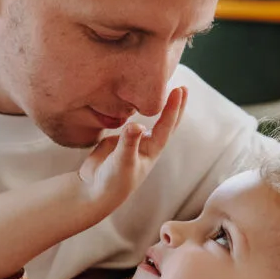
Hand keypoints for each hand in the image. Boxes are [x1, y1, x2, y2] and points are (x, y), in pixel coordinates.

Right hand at [78, 86, 186, 210]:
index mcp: (152, 150)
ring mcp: (133, 142)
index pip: (166, 125)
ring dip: (158, 107)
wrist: (96, 191)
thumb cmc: (113, 181)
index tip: (179, 89)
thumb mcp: (121, 162)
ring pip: (150, 121)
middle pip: (166, 123)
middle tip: (183, 87)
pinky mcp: (119, 140)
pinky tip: (136, 101)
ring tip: (164, 90)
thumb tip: (137, 125)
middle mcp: (146, 144)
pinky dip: (135, 111)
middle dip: (175, 106)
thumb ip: (128, 143)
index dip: (173, 107)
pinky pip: (130, 122)